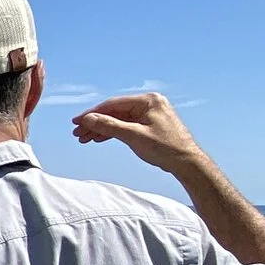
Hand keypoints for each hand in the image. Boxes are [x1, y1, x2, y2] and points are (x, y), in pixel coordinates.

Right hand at [70, 92, 206, 175]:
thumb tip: (88, 119)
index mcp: (148, 101)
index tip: (77, 121)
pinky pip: (127, 126)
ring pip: (119, 120)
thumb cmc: (166, 148)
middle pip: (115, 112)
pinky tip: (100, 138)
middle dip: (96, 123)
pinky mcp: (150, 125)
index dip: (93, 114)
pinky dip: (114, 132)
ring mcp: (150, 114)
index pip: (113, 104)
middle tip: (78, 133)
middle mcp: (150, 104)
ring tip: (85, 138)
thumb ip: (109, 126)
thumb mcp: (133, 136)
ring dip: (102, 129)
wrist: (187, 163)